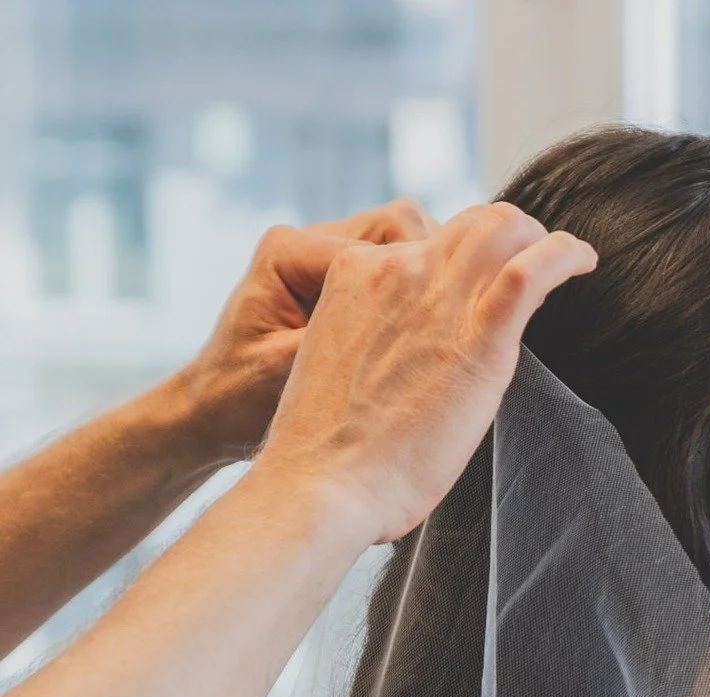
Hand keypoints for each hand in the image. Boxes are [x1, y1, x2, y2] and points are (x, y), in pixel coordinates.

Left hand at [177, 198, 438, 460]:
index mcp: (289, 252)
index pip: (383, 239)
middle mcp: (309, 243)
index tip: (452, 319)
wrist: (211, 414)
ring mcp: (328, 260)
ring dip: (430, 285)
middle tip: (458, 322)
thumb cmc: (237, 400)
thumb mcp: (292, 373)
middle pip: (402, 228)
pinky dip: (418, 302)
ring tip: (445, 334)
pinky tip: (432, 338)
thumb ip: (347, 339)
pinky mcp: (342, 284)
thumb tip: (415, 328)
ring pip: (406, 247)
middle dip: (436, 269)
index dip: (428, 274)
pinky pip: (396, 276)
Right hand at [253, 202, 597, 544]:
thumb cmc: (330, 455)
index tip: (477, 289)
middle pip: (468, 223)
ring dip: (540, 238)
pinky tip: (585, 262)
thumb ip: (375, 344)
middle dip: (508, 234)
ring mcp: (437, 299)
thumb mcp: (342, 370)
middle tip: (534, 261)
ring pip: (503, 229)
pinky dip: (566, 255)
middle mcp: (397, 272)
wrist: (324, 484)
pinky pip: (532, 271)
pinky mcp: (478, 339)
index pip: (422, 245)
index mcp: (357, 275)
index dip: (458, 263)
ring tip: (565, 261)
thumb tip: (408, 362)